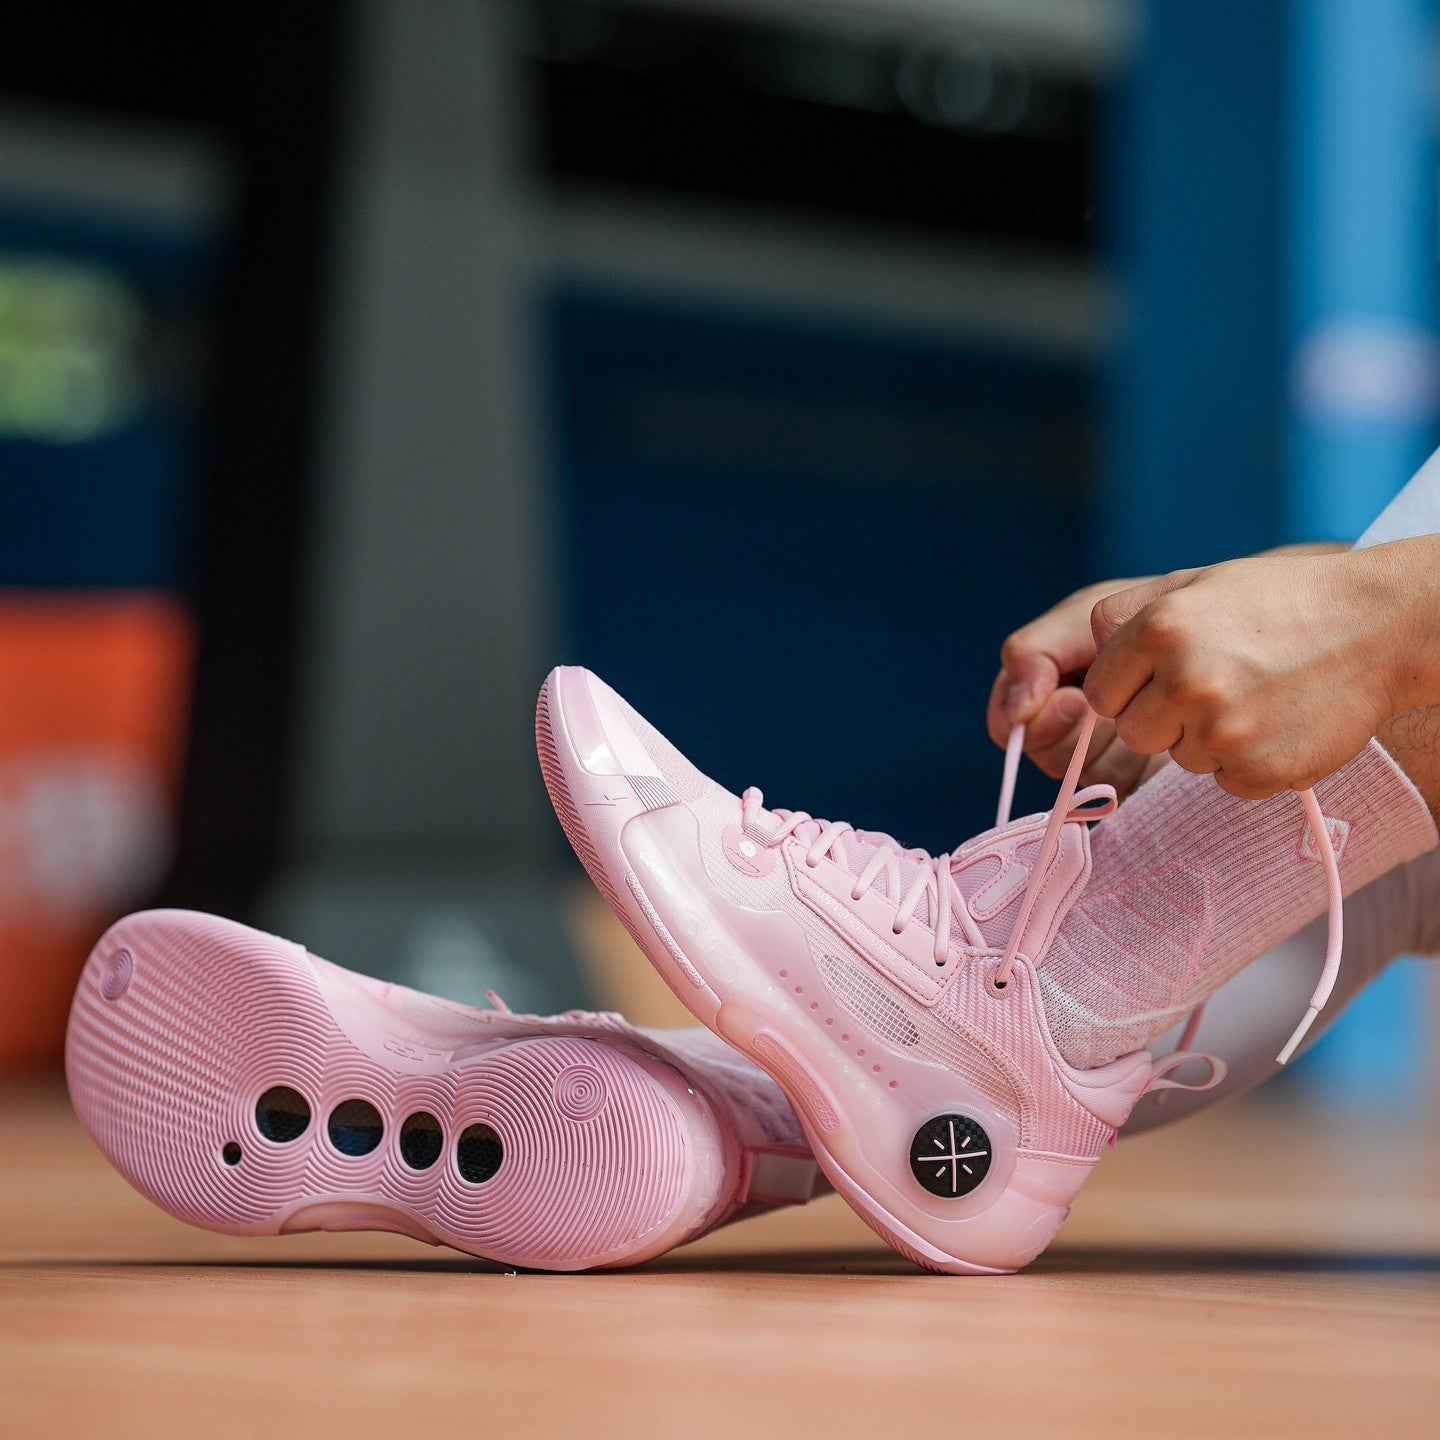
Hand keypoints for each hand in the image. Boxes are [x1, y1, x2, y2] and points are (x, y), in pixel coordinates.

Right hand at [985, 575, 1165, 798]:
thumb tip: (1016, 711)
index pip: (1008, 726)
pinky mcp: (1133, 776)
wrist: (1217, 633)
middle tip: (1098, 707)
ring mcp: (1098, 755)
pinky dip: (1138, 757)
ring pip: (1081, 772)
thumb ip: (1035, 651)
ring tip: (1141, 707)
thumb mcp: (1083, 617)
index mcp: (1040, 687)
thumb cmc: (1147, 617)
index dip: (1034, 719)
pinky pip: (1118, 784)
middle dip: (1074, 730)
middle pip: (1043, 754)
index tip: (1070, 697)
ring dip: (1110, 740)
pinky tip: (1162, 729)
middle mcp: (1063, 727)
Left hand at [1083, 542, 1439, 797]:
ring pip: (1179, 759)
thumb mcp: (1194, 584)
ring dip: (1208, 739)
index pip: (1100, 694)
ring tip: (1256, 697)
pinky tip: (1278, 723)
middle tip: (1216, 687)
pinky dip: (1247, 763)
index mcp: (1158, 630)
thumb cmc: (1278, 602)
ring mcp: (1222, 730)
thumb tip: (1083, 653)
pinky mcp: (1256, 770)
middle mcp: (1184, 680)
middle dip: (1163, 718)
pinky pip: (1224, 782)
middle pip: (1133, 733)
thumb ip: (1127, 615)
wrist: (1379, 626)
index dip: (1129, 690)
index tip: (1162, 678)